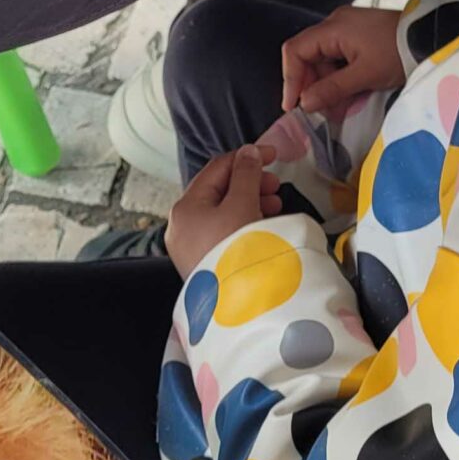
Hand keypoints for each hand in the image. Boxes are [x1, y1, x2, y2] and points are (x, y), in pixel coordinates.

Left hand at [166, 145, 281, 276]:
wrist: (236, 307)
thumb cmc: (237, 248)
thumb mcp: (243, 205)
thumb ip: (247, 174)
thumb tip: (248, 152)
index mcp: (186, 206)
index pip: (216, 168)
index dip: (246, 156)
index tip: (274, 155)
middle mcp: (181, 225)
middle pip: (218, 190)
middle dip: (250, 182)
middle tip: (277, 186)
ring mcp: (190, 247)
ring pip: (221, 212)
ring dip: (249, 201)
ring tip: (275, 206)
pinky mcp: (203, 263)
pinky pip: (222, 232)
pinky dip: (242, 222)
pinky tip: (263, 225)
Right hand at [281, 6, 404, 114]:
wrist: (431, 37)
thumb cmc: (398, 52)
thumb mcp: (365, 75)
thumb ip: (332, 89)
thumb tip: (304, 103)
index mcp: (333, 28)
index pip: (295, 51)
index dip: (291, 79)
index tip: (293, 105)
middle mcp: (336, 24)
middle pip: (309, 56)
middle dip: (312, 86)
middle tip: (322, 111)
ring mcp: (349, 29)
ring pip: (324, 60)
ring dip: (328, 85)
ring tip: (339, 107)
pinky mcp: (360, 36)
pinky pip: (339, 58)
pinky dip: (340, 78)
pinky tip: (349, 95)